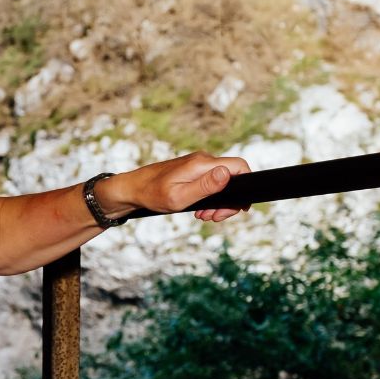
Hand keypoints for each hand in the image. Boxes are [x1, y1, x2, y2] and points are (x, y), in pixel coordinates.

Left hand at [105, 153, 250, 222]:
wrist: (132, 189)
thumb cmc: (153, 194)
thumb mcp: (180, 197)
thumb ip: (205, 186)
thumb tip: (227, 173)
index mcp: (202, 164)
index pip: (239, 166)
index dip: (247, 186)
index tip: (239, 208)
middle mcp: (203, 160)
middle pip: (233, 176)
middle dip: (229, 201)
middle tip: (215, 218)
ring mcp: (198, 164)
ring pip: (222, 182)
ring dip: (218, 202)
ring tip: (205, 217)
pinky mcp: (192, 170)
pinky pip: (210, 183)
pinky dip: (209, 198)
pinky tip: (199, 210)